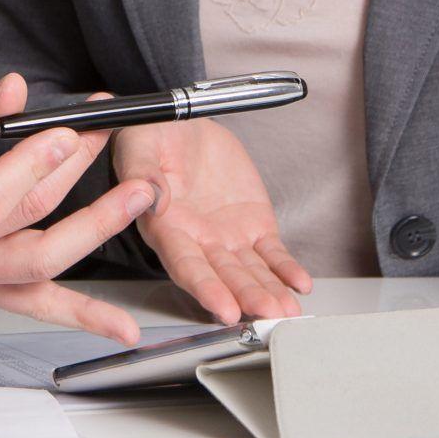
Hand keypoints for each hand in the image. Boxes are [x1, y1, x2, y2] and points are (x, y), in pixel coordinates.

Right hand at [0, 73, 158, 343]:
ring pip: (41, 266)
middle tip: (109, 136)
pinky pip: (33, 305)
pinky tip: (121, 326)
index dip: (33, 166)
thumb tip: (15, 91)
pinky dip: (81, 315)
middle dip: (77, 175)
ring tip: (139, 195)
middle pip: (27, 223)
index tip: (64, 130)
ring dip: (97, 231)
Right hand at [111, 119, 310, 324]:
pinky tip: (300, 283)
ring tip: (287, 308)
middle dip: (246, 296)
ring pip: (251, 271)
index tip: (222, 306)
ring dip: (269, 290)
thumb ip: (142, 171)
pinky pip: (272, 252)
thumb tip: (151, 194)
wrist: (186, 125)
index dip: (204, 287)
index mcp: (165, 227)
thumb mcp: (138, 144)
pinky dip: (286, 268)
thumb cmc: (153, 136)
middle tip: (266, 312)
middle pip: (223, 276)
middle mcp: (196, 240)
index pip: (185, 264)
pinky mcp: (253, 224)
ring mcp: (227, 236)